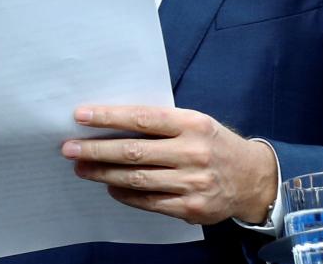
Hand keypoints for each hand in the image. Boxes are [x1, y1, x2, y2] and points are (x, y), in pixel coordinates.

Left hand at [61, 104, 276, 225]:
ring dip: (103, 173)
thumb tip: (110, 122)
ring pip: (137, 179)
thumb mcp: (194, 122)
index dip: (108, 117)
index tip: (80, 116)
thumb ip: (160, 122)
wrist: (254, 178)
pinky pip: (149, 202)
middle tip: (69, 148)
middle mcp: (192, 153)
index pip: (142, 118)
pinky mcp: (192, 207)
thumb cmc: (212, 143)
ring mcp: (193, 183)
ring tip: (81, 168)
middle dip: (96, 150)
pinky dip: (125, 194)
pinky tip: (109, 187)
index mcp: (191, 124)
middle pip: (133, 152)